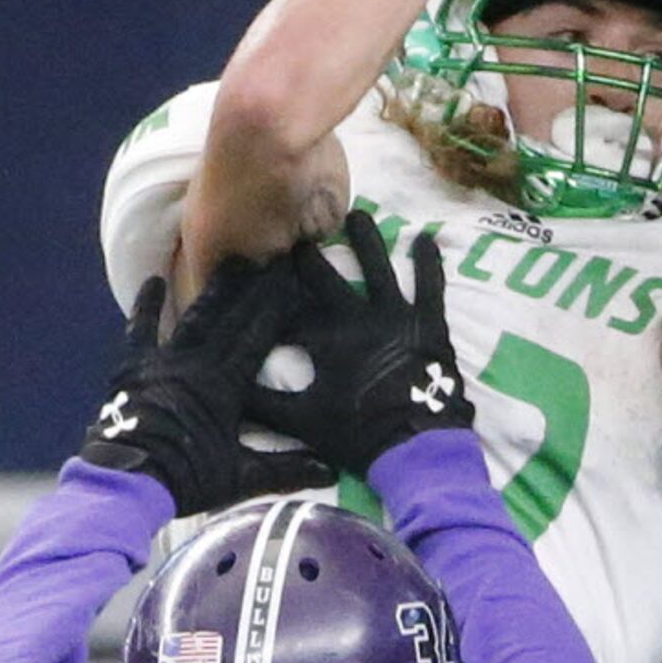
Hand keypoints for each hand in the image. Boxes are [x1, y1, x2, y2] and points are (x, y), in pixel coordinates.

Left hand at [80, 256, 332, 515]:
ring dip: (214, 290)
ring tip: (232, 263)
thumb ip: (284, 470)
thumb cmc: (187, 478)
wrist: (128, 480)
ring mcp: (163, 360)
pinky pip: (141, 329)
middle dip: (253, 288)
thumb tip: (330, 471)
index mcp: (225, 385)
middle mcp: (196, 362)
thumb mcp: (240, 478)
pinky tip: (153, 280)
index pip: (257, 336)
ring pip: (194, 316)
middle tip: (271, 258)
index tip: (293, 279)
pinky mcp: (133, 366)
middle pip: (231, 318)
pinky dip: (146, 305)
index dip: (276, 306)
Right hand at [245, 210, 473, 475]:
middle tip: (296, 232)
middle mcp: (358, 317)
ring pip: (378, 267)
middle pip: (327, 278)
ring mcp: (395, 315)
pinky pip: (432, 286)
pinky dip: (429, 263)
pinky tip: (428, 239)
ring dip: (366, 240)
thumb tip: (230, 389)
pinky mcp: (428, 323)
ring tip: (358, 214)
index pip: (289, 309)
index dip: (271, 293)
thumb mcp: (303, 421)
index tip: (256, 272)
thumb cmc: (358, 435)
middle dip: (309, 256)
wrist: (416, 448)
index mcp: (325, 339)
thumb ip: (264, 404)